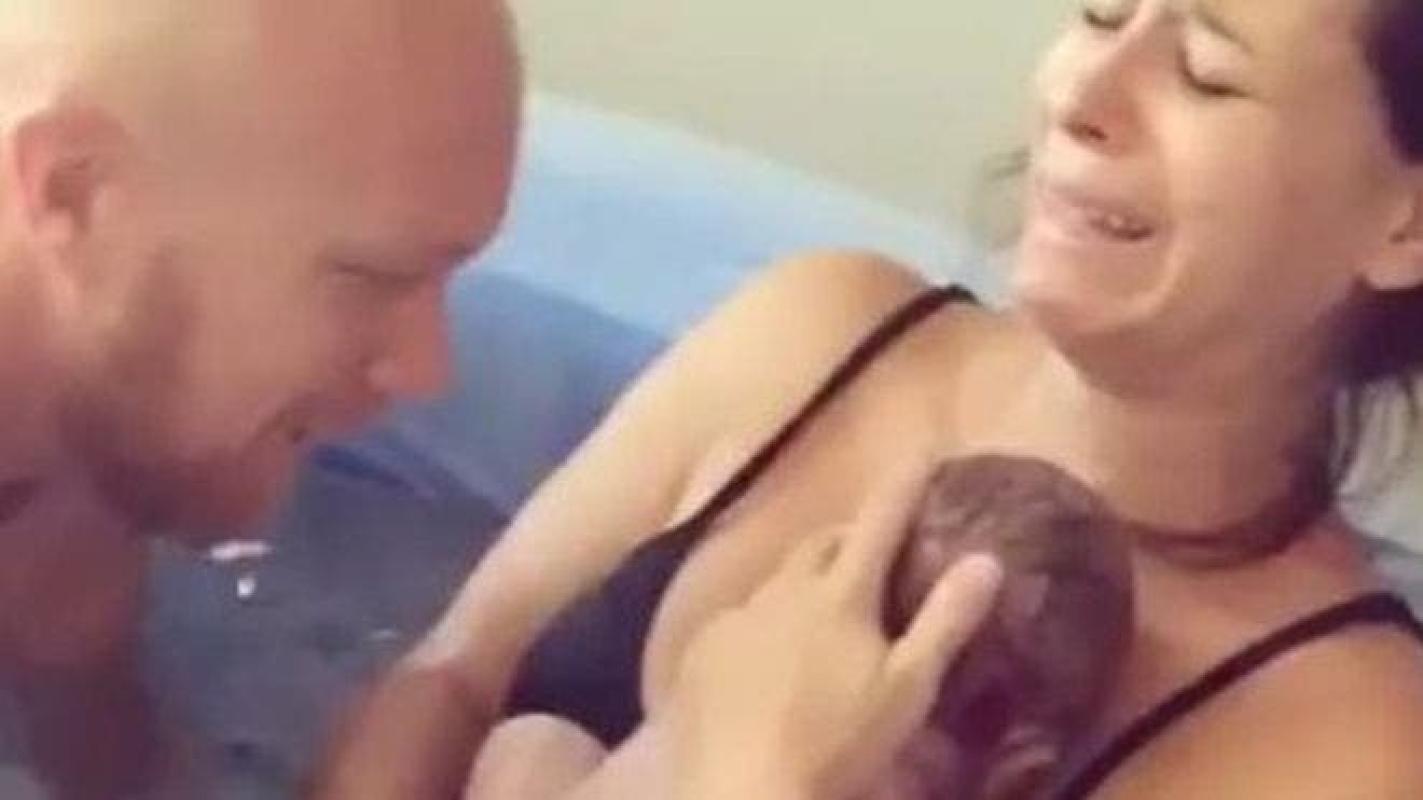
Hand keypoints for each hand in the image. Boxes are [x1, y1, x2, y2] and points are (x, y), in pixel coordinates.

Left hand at [665, 463, 1003, 799]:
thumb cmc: (839, 745)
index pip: (879, 522)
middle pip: (821, 543)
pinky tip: (767, 656)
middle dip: (848, 535)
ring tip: (817, 606)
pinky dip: (761, 623)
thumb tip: (987, 558)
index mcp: (841, 594)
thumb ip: (946, 621)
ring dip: (801, 581)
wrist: (743, 789)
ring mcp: (736, 618)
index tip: (921, 449)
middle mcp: (783, 590)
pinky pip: (738, 619)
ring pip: (776, 580)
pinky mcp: (700, 651)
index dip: (902, 485)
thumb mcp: (908, 689)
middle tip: (870, 547)